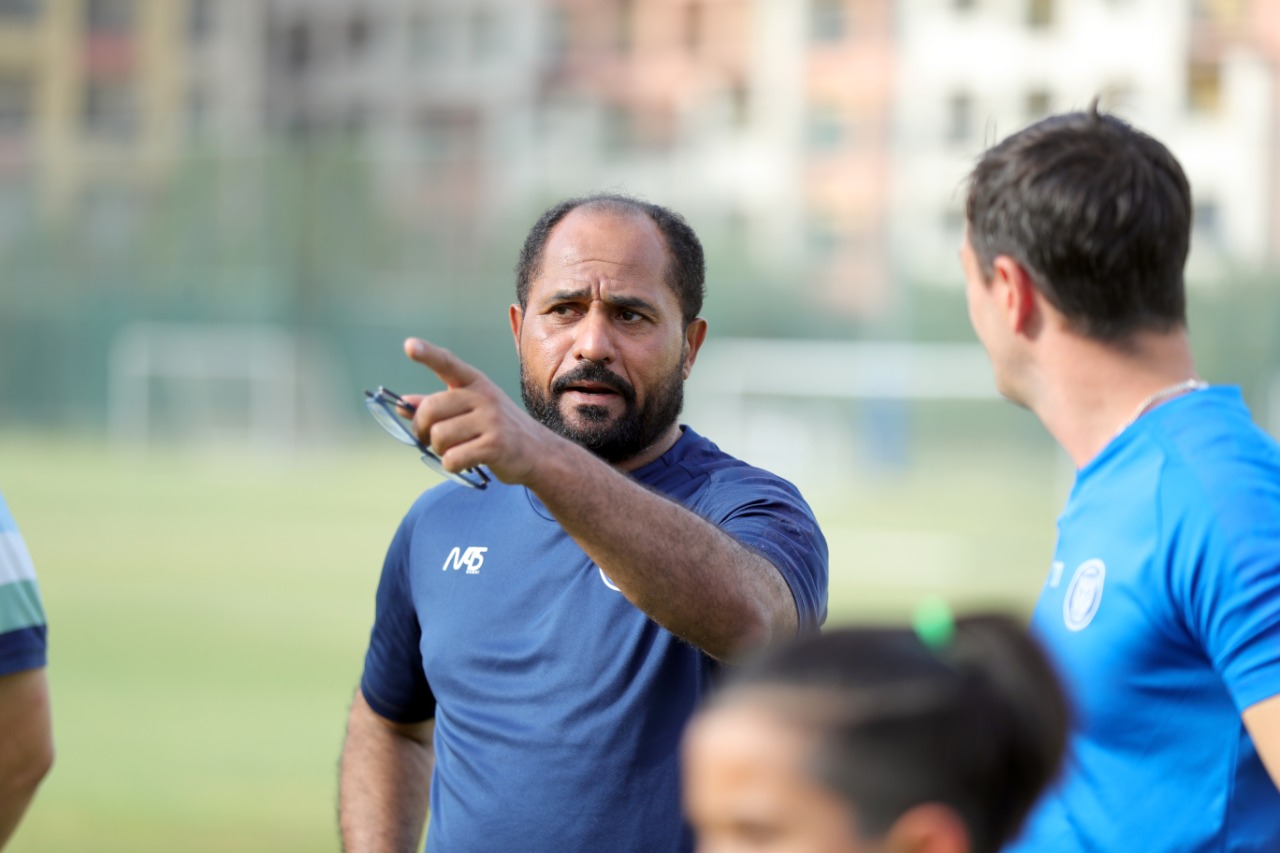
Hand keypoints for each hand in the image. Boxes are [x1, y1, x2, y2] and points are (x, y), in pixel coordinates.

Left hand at [400, 338, 552, 485]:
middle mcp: (484, 396)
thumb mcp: (471, 410)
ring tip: (453, 451)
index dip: (428, 355)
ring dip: (438, 450)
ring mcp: (491, 420)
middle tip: (427, 439)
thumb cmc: (497, 429)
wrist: (539, 452)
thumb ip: (437, 406)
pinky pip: (453, 458)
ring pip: (438, 437)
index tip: (409, 346)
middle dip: (421, 430)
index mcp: (475, 383)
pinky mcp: (495, 445)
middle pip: (430, 410)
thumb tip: (402, 404)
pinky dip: (451, 466)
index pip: (448, 364)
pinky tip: (465, 463)